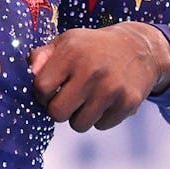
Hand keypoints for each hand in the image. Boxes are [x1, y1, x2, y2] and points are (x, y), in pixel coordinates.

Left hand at [29, 23, 169, 131]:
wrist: (138, 48)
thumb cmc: (93, 47)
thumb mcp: (67, 42)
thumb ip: (42, 56)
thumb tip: (31, 72)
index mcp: (72, 53)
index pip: (41, 88)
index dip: (42, 93)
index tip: (51, 89)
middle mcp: (92, 70)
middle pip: (57, 113)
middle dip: (59, 109)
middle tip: (68, 98)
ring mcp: (112, 88)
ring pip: (79, 125)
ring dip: (79, 116)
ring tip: (87, 98)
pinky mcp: (128, 102)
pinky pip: (100, 126)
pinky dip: (100, 118)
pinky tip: (105, 101)